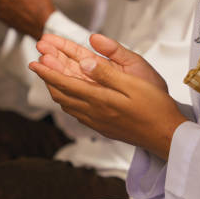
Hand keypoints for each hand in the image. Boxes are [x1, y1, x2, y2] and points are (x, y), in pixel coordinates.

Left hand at [29, 33, 185, 158]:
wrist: (165, 136)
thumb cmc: (154, 107)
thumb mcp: (133, 83)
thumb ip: (107, 73)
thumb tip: (83, 62)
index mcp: (99, 99)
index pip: (65, 83)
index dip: (47, 72)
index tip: (34, 62)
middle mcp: (93, 112)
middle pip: (61, 94)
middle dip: (48, 78)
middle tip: (39, 65)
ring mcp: (96, 122)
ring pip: (67, 104)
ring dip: (56, 89)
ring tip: (51, 77)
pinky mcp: (102, 127)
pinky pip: (77, 112)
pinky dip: (68, 99)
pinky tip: (71, 96)